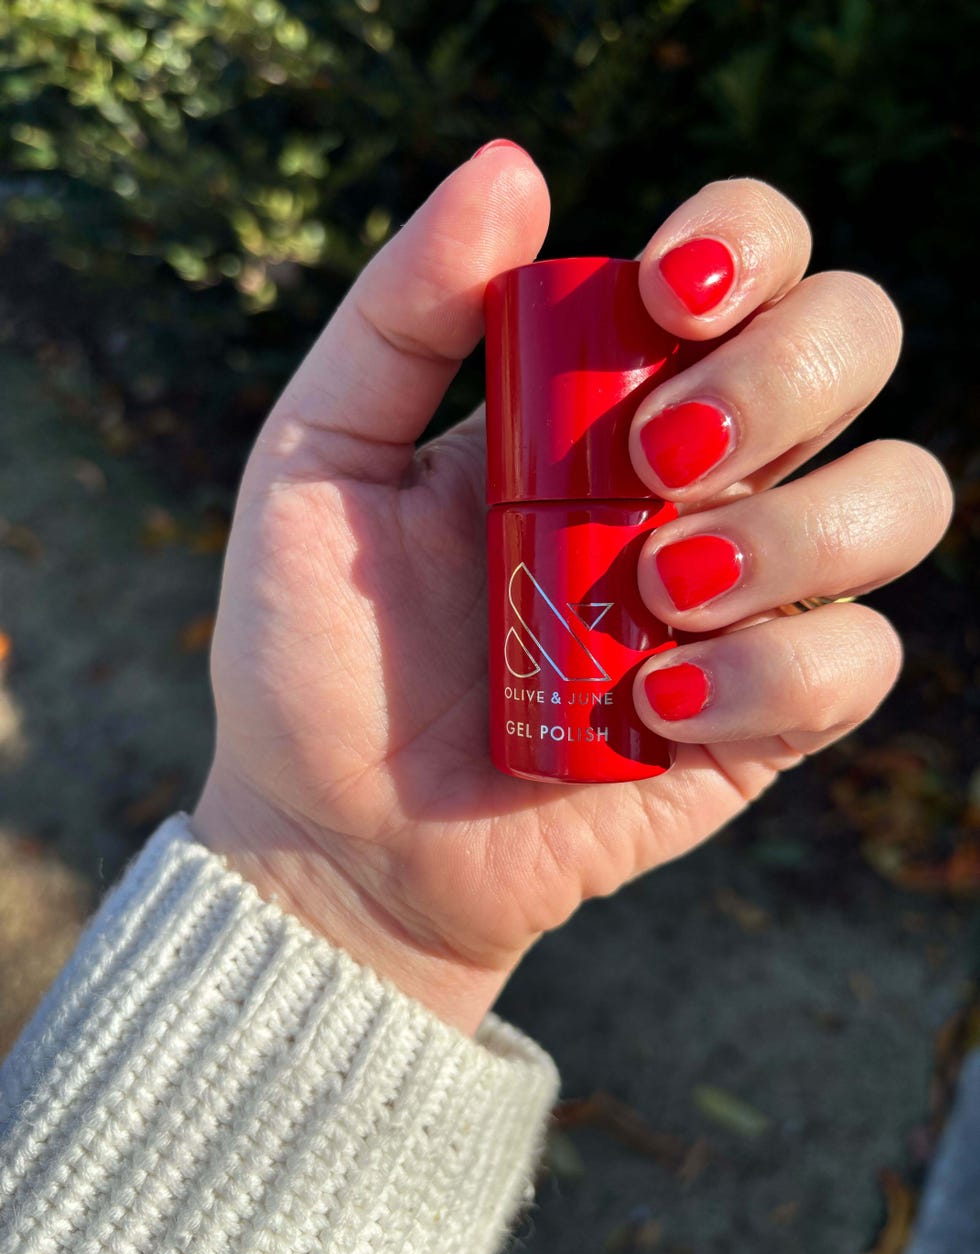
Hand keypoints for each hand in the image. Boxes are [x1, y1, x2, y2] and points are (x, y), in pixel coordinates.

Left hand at [193, 143, 950, 1034]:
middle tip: (655, 458)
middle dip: (783, 376)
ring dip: (794, 530)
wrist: (337, 828)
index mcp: (606, 392)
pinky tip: (656, 704)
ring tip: (654, 590)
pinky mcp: (764, 715)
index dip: (750, 241)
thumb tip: (516, 168)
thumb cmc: (314, 645)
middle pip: (857, 343)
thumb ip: (402, 317)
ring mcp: (743, 593)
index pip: (749, 258)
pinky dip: (773, 674)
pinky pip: (856, 662)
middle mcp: (700, 473)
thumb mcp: (318, 459)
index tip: (669, 294)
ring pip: (901, 495)